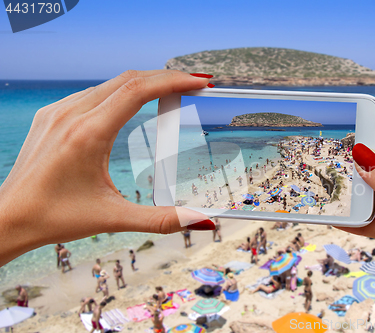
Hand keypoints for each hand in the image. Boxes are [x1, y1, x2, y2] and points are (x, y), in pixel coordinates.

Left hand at [0, 70, 214, 266]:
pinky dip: (120, 90)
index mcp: (87, 133)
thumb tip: (200, 221)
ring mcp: (58, 111)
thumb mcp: (113, 218)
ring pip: (110, 82)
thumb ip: (161, 219)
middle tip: (194, 84)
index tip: (198, 83)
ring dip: (143, 82)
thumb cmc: (55, 217)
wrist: (8, 217)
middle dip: (165, 77)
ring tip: (170, 90)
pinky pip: (93, 92)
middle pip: (128, 79)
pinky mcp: (51, 115)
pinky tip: (132, 102)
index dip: (173, 81)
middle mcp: (71, 114)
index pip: (138, 90)